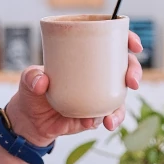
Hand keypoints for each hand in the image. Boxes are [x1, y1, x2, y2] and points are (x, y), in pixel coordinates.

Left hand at [5, 31, 142, 146]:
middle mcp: (97, 75)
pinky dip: (105, 120)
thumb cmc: (32, 91)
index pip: (111, 44)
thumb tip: (43, 82)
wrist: (31, 121)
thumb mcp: (28, 79)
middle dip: (134, 73)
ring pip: (121, 97)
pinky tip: (94, 122)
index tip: (135, 45)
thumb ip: (32, 77)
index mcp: (85, 57)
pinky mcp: (95, 114)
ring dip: (121, 108)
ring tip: (111, 119)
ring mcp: (98, 95)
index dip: (128, 40)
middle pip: (125, 68)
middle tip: (132, 81)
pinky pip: (108, 116)